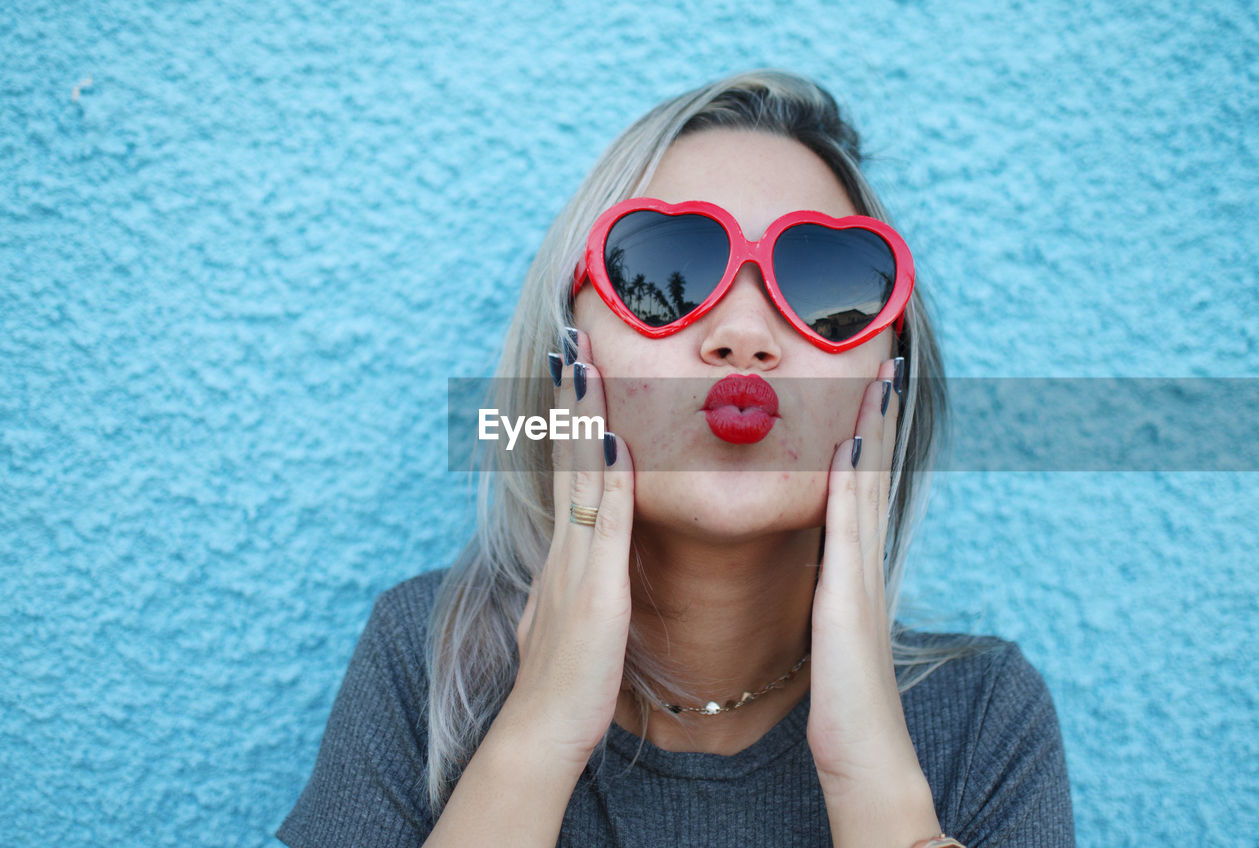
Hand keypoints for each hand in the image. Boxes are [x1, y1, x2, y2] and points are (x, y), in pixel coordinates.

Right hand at [501, 328, 635, 773]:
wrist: (544, 727)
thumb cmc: (565, 679)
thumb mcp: (570, 617)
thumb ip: (579, 581)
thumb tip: (579, 563)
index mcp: (567, 551)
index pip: (568, 468)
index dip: (571, 419)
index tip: (574, 372)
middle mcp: (567, 545)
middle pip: (567, 456)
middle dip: (570, 397)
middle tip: (570, 342)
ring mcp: (578, 562)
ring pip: (581, 473)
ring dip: (582, 416)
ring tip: (582, 363)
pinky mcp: (595, 587)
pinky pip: (604, 521)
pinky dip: (607, 476)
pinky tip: (612, 438)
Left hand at [806, 357, 940, 844]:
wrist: (865, 752)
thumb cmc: (842, 701)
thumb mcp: (831, 632)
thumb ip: (830, 593)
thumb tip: (825, 568)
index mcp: (854, 567)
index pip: (859, 484)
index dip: (867, 433)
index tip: (868, 386)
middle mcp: (864, 560)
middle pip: (872, 471)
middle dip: (880, 413)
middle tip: (884, 357)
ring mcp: (861, 573)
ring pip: (867, 484)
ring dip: (874, 427)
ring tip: (879, 375)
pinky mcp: (848, 593)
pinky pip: (850, 524)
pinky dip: (853, 480)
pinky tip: (848, 442)